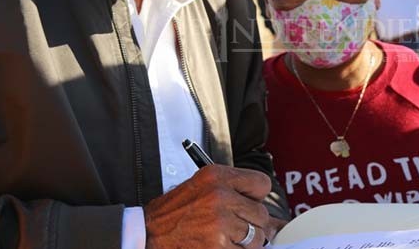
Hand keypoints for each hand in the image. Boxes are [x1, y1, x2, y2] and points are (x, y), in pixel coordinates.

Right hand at [145, 165, 272, 248]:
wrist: (147, 233)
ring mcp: (219, 222)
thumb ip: (234, 194)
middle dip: (252, 224)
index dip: (257, 197)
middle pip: (261, 214)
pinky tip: (220, 246)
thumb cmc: (174, 212)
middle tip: (234, 227)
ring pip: (256, 237)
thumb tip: (272, 218)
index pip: (261, 183)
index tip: (249, 204)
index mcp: (216, 175)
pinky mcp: (217, 244)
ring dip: (245, 242)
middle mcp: (220, 195)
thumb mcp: (202, 188)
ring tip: (225, 238)